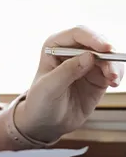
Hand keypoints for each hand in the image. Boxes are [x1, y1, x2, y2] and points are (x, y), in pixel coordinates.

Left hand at [15, 26, 123, 141]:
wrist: (46, 122)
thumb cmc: (40, 102)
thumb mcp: (48, 87)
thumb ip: (67, 71)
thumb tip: (89, 56)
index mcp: (54, 47)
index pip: (77, 34)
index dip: (93, 38)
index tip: (105, 48)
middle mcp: (71, 51)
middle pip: (97, 42)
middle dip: (108, 53)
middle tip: (112, 69)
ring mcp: (86, 63)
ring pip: (108, 56)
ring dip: (115, 65)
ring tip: (113, 79)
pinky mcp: (97, 77)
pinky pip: (113, 70)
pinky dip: (117, 74)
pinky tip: (114, 82)